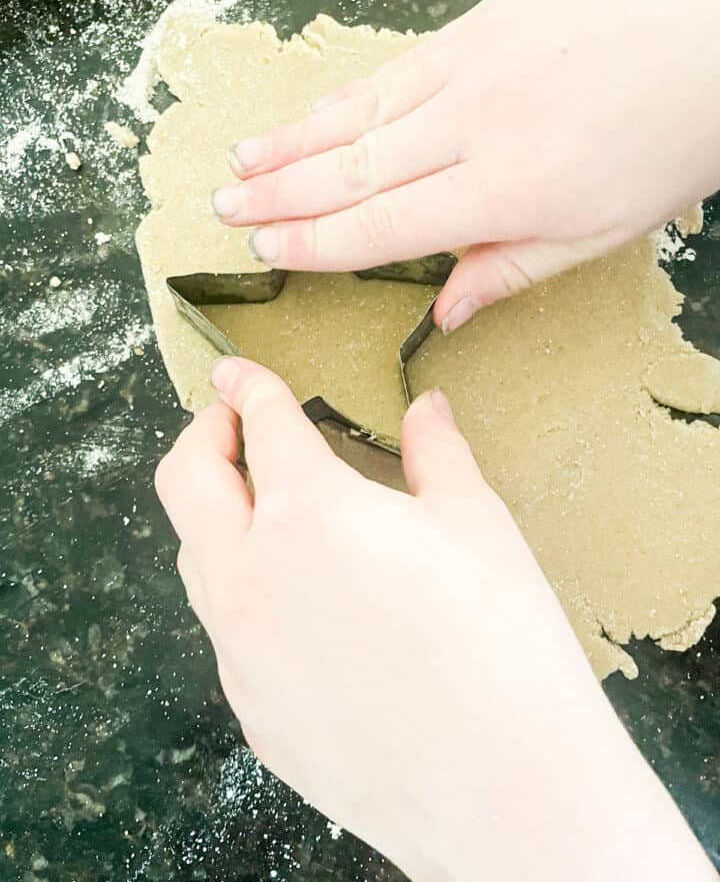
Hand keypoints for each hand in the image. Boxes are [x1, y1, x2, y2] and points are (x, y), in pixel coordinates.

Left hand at [155, 357, 713, 880]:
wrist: (509, 790)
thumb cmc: (503, 644)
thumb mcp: (478, 524)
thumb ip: (436, 454)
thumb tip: (425, 409)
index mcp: (307, 512)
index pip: (260, 424)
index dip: (248, 385)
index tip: (238, 371)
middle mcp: (251, 576)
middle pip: (184, 481)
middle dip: (200, 436)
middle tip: (231, 425)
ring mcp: (241, 651)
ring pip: (194, 558)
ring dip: (215, 515)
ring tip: (263, 509)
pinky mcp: (251, 709)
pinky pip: (226, 631)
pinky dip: (242, 591)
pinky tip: (294, 602)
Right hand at [212, 0, 719, 333]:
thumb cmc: (671, 141)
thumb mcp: (597, 234)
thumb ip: (507, 271)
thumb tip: (442, 312)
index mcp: (505, 193)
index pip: (381, 226)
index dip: (314, 243)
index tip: (264, 250)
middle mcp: (474, 128)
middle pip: (351, 169)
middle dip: (279, 195)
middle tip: (223, 209)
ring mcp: (472, 65)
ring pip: (358, 114)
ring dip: (290, 143)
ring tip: (240, 162)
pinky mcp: (480, 23)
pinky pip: (393, 71)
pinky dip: (340, 97)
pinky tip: (306, 114)